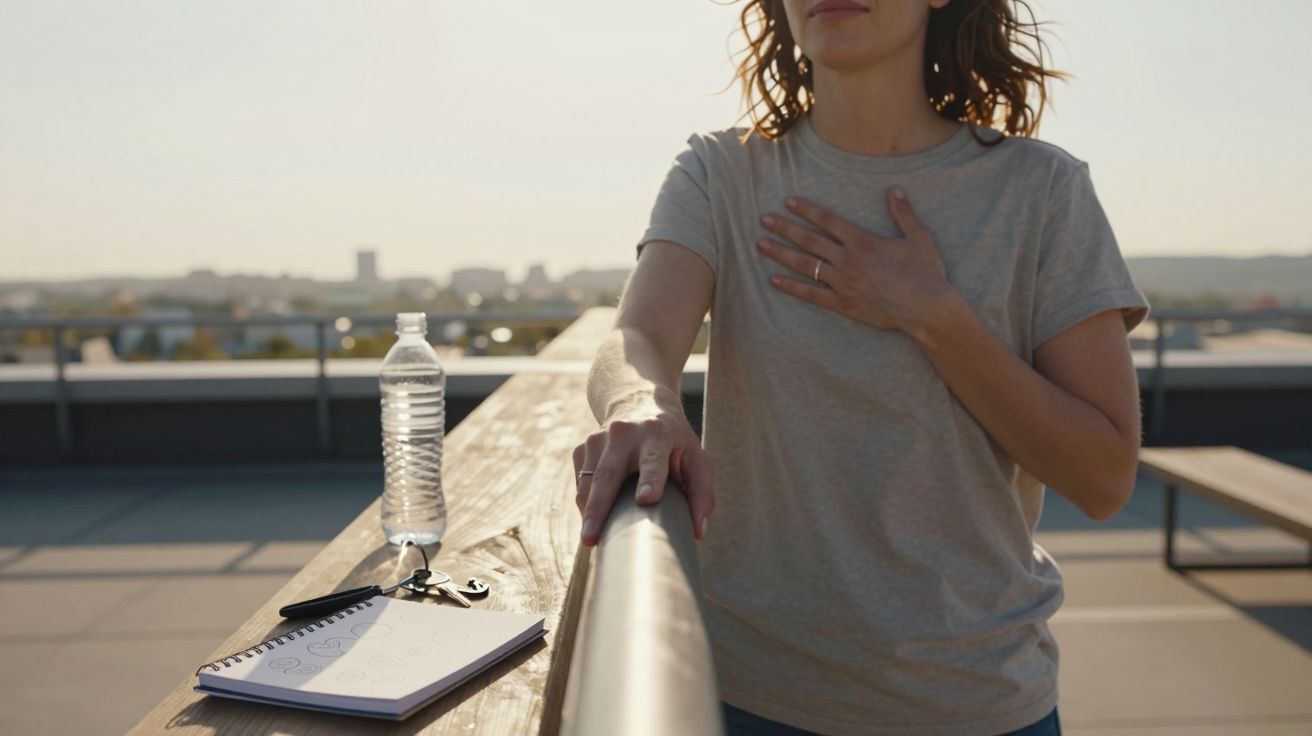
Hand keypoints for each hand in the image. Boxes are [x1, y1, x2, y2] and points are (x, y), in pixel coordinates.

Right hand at [571, 407, 714, 546]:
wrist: (638, 401)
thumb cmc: (673, 441)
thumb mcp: (695, 457)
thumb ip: (701, 492)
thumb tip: (698, 532)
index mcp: (657, 434)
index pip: (653, 460)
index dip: (650, 479)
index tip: (646, 499)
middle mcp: (624, 433)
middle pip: (608, 473)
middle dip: (599, 506)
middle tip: (592, 537)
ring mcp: (598, 439)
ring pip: (589, 481)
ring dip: (588, 511)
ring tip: (590, 539)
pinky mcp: (583, 448)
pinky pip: (581, 483)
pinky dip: (585, 504)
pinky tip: (593, 519)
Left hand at [756, 185, 957, 336]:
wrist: (926, 308)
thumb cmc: (925, 272)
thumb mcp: (918, 237)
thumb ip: (903, 213)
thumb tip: (894, 189)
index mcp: (862, 242)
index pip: (828, 221)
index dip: (807, 210)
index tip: (788, 202)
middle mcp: (848, 260)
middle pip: (809, 241)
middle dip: (785, 228)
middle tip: (763, 219)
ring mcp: (843, 283)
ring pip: (806, 265)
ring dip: (781, 254)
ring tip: (760, 244)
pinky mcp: (843, 304)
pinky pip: (812, 295)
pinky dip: (792, 287)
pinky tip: (774, 281)